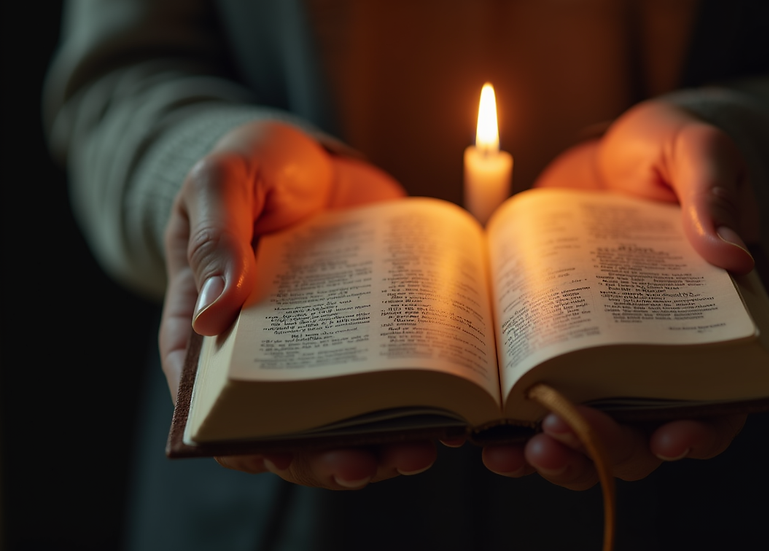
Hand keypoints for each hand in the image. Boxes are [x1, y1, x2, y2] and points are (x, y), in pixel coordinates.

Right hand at [159, 120, 434, 488]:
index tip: (281, 458)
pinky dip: (421, 402)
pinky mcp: (372, 337)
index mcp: (209, 335)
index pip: (216, 409)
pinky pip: (393, 381)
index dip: (245, 444)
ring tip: (422, 445)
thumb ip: (216, 240)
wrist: (314, 156)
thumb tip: (212, 314)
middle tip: (370, 460)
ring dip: (383, 443)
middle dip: (329, 457)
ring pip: (348, 419)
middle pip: (289, 431)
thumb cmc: (251, 165)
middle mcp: (267, 358)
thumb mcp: (221, 183)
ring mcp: (324, 353)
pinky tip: (454, 409)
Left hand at [489, 101, 755, 488]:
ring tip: (507, 450)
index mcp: (713, 331)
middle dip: (601, 449)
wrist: (613, 156)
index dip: (699, 433)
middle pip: (641, 435)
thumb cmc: (669, 157)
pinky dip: (503, 425)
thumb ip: (713, 194)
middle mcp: (658, 362)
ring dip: (550, 454)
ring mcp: (601, 362)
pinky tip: (468, 429)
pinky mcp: (552, 348)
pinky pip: (531, 400)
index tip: (668, 439)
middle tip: (558, 437)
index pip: (720, 403)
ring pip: (583, 434)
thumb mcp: (698, 153)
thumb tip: (731, 253)